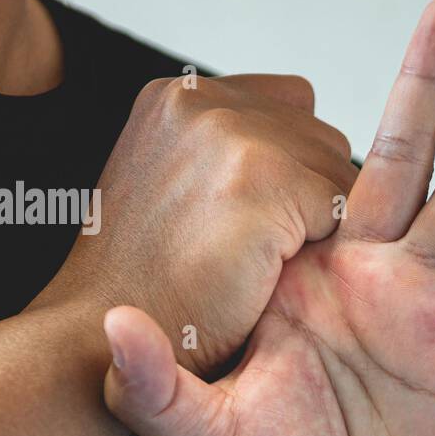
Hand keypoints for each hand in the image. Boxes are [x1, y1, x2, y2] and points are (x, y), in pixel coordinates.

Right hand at [31, 72, 356, 375]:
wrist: (96, 337)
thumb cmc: (144, 284)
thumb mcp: (165, 189)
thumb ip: (221, 155)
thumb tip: (303, 144)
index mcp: (178, 98)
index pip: (293, 106)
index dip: (293, 169)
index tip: (256, 219)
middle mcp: (203, 102)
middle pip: (323, 137)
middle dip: (311, 195)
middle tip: (258, 251)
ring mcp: (231, 135)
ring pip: (337, 172)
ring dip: (318, 222)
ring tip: (259, 263)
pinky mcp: (261, 180)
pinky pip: (339, 207)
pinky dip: (319, 249)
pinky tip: (267, 275)